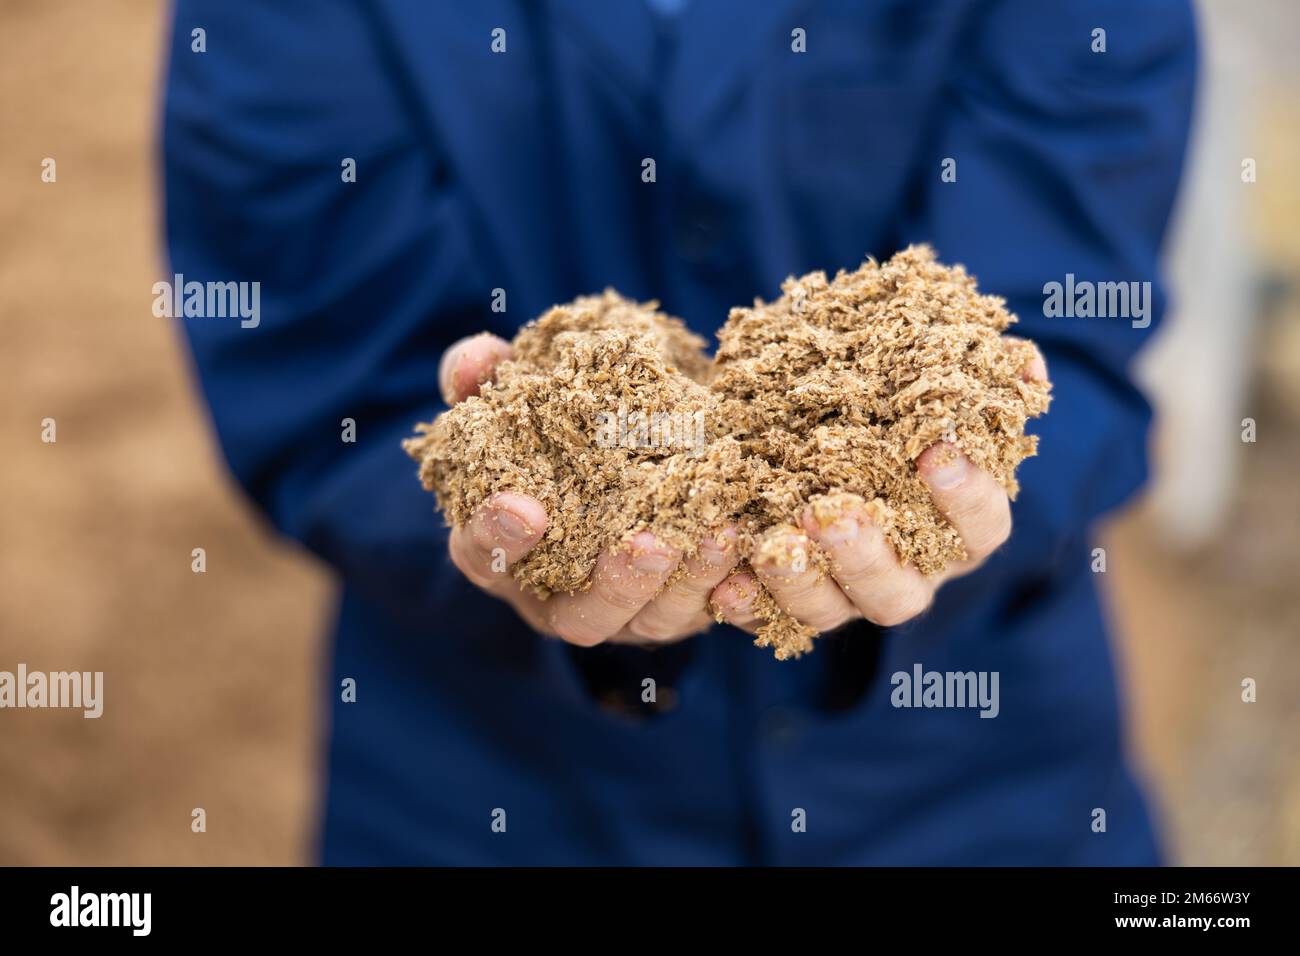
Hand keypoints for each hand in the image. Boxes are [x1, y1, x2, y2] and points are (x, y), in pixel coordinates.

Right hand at [439, 333, 739, 647]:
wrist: (618, 442)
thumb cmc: (549, 425)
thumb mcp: (511, 394)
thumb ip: (484, 376)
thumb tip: (474, 360)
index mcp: (499, 549)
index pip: (483, 554)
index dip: (498, 536)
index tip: (525, 506)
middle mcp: (556, 597)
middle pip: (579, 615)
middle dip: (618, 582)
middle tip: (650, 541)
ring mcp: (621, 613)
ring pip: (651, 621)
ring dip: (687, 583)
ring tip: (720, 532)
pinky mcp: (677, 610)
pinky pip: (707, 614)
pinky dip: (733, 592)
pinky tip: (756, 558)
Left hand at [710, 339, 1048, 633]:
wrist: (811, 435)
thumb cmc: (888, 412)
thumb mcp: (924, 384)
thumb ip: (971, 377)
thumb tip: (1025, 360)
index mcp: (954, 531)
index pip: (981, 527)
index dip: (965, 495)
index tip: (935, 450)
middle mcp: (904, 576)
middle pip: (898, 594)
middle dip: (866, 558)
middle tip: (832, 513)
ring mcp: (843, 598)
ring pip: (829, 613)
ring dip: (800, 583)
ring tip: (772, 545)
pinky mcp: (784, 604)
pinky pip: (764, 619)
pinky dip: (745, 602)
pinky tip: (723, 580)